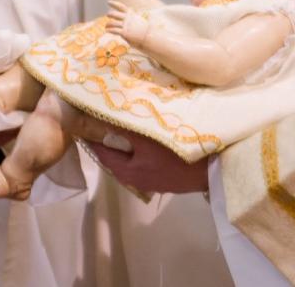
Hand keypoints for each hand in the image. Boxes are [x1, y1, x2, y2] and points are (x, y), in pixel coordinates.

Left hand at [89, 128, 208, 193]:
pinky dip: (138, 149)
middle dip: (109, 137)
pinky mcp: (160, 178)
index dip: (93, 135)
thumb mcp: (148, 141)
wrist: (208, 173)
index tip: (86, 118)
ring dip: (125, 143)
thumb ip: (126, 129)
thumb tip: (104, 116)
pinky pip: (141, 161)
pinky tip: (144, 137)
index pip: (101, 152)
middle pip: (114, 155)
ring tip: (124, 122)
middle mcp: (132, 178)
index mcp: (125, 171)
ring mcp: (147, 180)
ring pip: (129, 158)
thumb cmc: (175, 156)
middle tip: (105, 115)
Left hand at [105, 0, 148, 44]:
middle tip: (108, 15)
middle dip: (110, 14)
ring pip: (112, 23)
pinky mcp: (124, 32)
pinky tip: (107, 31)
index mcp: (131, 14)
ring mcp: (125, 25)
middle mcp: (127, 18)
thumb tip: (131, 15)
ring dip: (108, 24)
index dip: (114, 4)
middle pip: (114, 14)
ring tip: (106, 26)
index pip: (121, 7)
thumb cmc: (145, 29)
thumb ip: (134, 18)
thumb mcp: (140, 20)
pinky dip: (109, 30)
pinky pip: (114, 30)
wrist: (149, 36)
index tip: (108, 2)